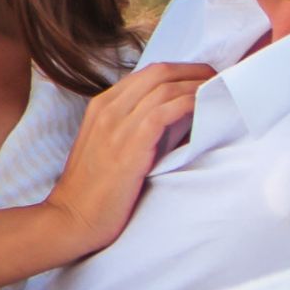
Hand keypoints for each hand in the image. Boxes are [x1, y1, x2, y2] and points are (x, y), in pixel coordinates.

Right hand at [44, 62, 215, 253]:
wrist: (70, 219)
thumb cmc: (93, 191)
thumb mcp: (108, 147)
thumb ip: (134, 128)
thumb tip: (177, 120)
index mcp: (102, 106)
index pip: (148, 73)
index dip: (181, 70)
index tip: (204, 78)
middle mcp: (107, 109)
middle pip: (159, 73)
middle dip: (194, 71)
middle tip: (219, 80)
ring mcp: (116, 126)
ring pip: (164, 88)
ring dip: (197, 86)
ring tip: (219, 92)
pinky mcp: (129, 146)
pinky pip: (163, 112)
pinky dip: (187, 104)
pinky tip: (203, 108)